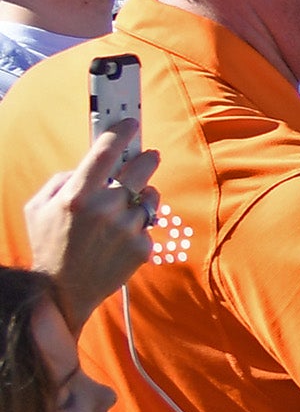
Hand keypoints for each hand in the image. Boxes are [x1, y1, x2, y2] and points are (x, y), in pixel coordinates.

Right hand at [26, 128, 161, 318]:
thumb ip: (62, 180)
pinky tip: (121, 235)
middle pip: (140, 170)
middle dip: (146, 159)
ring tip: (125, 206)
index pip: (106, 153)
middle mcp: (105, 210)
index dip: (121, 132)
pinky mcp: (142, 248)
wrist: (64, 290)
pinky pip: (149, 224)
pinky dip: (139, 224)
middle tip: (148, 155)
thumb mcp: (38, 207)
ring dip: (143, 196)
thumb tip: (88, 165)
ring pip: (149, 197)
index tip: (131, 122)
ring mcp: (127, 229)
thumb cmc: (49, 244)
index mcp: (77, 196)